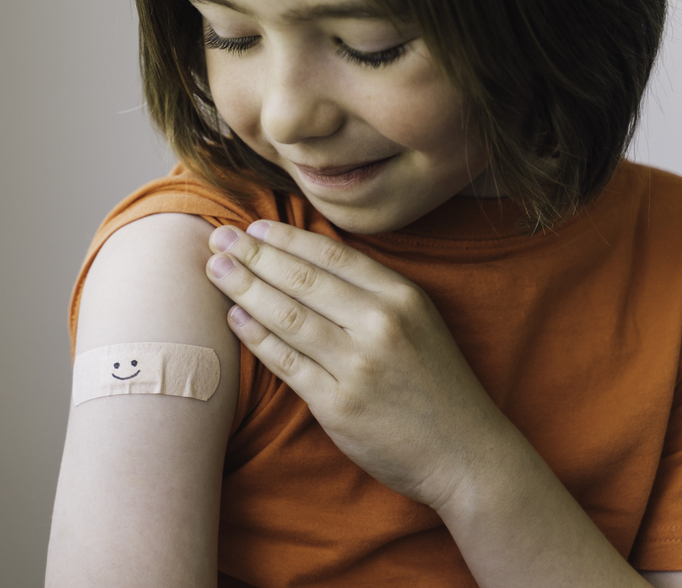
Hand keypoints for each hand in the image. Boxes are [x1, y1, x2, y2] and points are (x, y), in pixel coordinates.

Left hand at [205, 220, 515, 509]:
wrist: (465, 454)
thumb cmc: (434, 382)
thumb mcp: (418, 320)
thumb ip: (369, 290)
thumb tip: (304, 257)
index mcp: (400, 297)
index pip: (330, 255)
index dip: (285, 238)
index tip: (252, 227)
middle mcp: (379, 326)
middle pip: (301, 280)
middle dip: (253, 255)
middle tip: (219, 237)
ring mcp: (357, 367)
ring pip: (286, 316)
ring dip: (244, 289)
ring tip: (215, 270)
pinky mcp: (338, 405)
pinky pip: (285, 362)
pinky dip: (255, 337)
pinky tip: (235, 317)